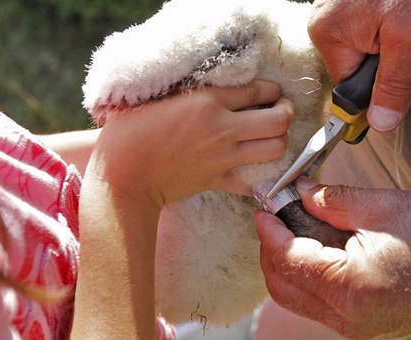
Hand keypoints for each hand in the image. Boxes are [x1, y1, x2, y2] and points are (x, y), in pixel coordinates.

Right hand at [87, 80, 292, 206]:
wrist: (123, 175)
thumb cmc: (130, 131)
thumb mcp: (158, 96)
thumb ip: (190, 90)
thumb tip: (213, 87)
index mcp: (207, 102)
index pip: (258, 91)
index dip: (272, 90)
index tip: (272, 92)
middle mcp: (223, 128)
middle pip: (278, 120)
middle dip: (286, 113)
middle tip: (281, 111)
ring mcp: (224, 157)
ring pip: (275, 149)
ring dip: (280, 141)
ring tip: (272, 136)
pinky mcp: (219, 180)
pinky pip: (255, 181)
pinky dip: (263, 176)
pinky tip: (259, 168)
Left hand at [255, 178, 410, 339]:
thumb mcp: (387, 206)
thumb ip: (334, 201)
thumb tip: (301, 194)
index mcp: (346, 287)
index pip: (285, 258)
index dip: (269, 229)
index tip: (265, 205)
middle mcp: (345, 317)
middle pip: (282, 286)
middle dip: (271, 249)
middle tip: (277, 216)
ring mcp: (356, 328)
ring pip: (298, 299)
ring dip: (288, 264)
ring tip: (299, 228)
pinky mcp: (367, 328)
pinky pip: (320, 305)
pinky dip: (310, 278)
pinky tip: (322, 250)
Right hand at [308, 0, 410, 130]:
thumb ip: (393, 85)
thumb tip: (378, 125)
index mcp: (328, 33)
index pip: (347, 87)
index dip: (376, 93)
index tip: (401, 85)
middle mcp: (324, 20)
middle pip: (355, 69)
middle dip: (386, 65)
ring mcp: (337, 8)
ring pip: (365, 50)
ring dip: (392, 48)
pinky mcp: (353, 2)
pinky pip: (369, 32)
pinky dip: (392, 30)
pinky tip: (406, 14)